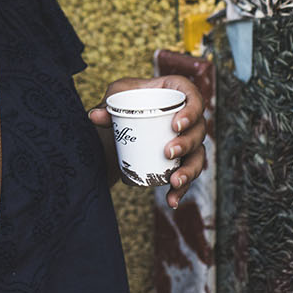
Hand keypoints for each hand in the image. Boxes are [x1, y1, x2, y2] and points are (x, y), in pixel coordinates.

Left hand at [89, 74, 206, 208]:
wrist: (125, 122)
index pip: (193, 97)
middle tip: (168, 152)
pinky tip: (172, 200)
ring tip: (174, 180)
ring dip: (189, 170)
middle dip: (187, 143)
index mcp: (176, 92)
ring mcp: (188, 139)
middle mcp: (188, 116)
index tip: (176, 125)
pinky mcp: (183, 159)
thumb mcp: (117, 98)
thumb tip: (94, 116)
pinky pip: (188, 174)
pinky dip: (181, 189)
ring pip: (198, 155)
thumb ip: (107, 107)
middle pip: (198, 129)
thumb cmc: (126, 101)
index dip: (191, 111)